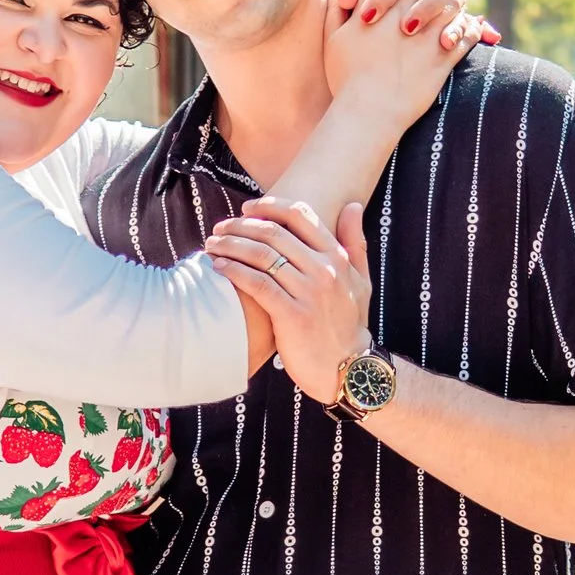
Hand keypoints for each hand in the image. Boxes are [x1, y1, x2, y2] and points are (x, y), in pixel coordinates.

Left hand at [206, 197, 377, 406]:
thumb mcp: (361, 280)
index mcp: (337, 257)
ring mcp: (308, 292)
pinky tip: (218, 267)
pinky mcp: (292, 315)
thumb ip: (355, 242)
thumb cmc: (350, 324)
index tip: (247, 208)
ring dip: (231, 245)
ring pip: (261, 255)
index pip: (301, 215)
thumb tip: (353, 205)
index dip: (270, 206)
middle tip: (220, 227)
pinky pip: (257, 284)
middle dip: (241, 225)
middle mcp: (324, 270)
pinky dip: (234, 271)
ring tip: (212, 244)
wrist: (349, 368)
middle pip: (274, 232)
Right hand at [322, 0, 492, 135]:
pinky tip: (459, 33)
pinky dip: (468, 29)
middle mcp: (406, 11)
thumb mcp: (333, 38)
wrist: (369, 111)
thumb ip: (336, 7)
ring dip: (451, 0)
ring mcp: (429, 32)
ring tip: (446, 9)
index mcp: (379, 3)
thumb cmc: (346, 76)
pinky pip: (467, 32)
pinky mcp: (445, 55)